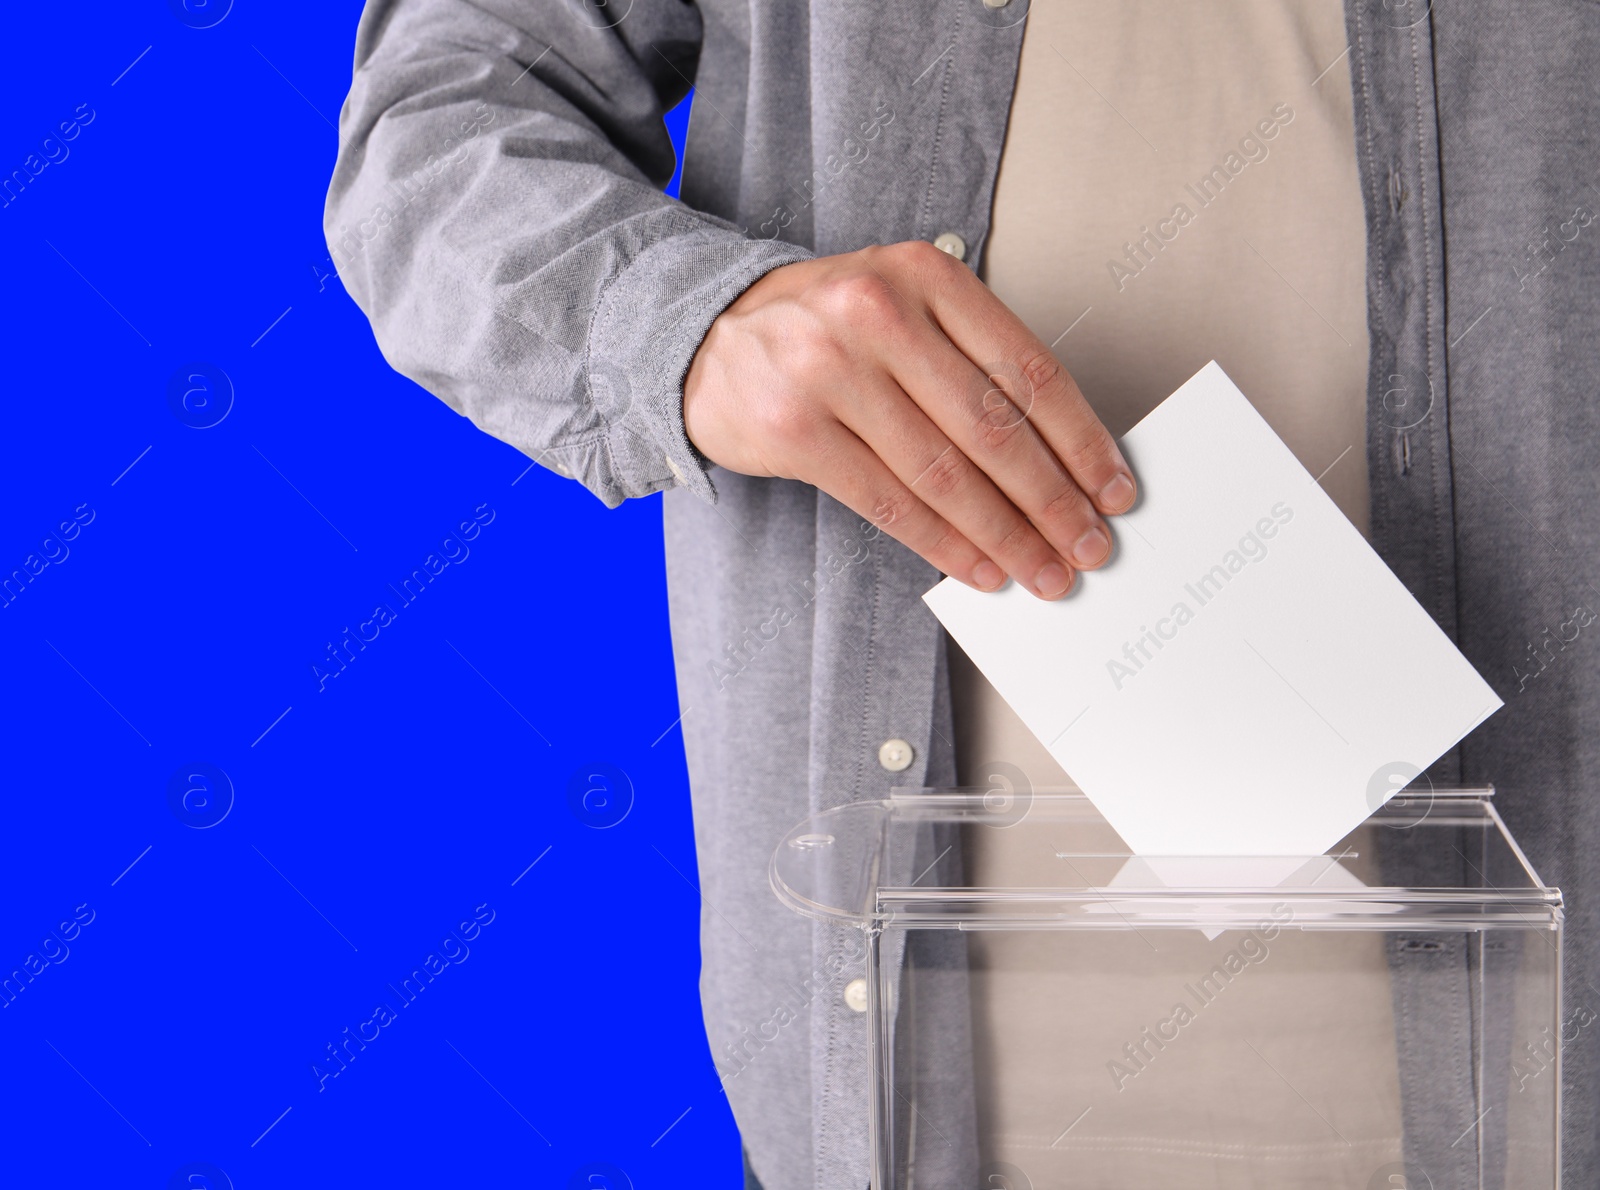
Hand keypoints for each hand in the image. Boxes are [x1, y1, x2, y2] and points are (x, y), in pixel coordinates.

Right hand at [682, 240, 1136, 598]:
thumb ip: (969, 358)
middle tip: (1087, 546)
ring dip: (1005, 535)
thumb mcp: (901, 305)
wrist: (703, 334)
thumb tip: (1055, 457)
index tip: (1113, 488)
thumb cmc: (820, 327)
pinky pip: (889, 502)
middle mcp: (880, 313)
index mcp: (927, 275)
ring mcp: (831, 370)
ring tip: (1041, 571)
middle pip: (993, 428)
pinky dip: (943, 544)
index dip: (1081, 439)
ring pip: (946, 473)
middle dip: (1053, 501)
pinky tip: (977, 567)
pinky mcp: (795, 429)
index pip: (1028, 368)